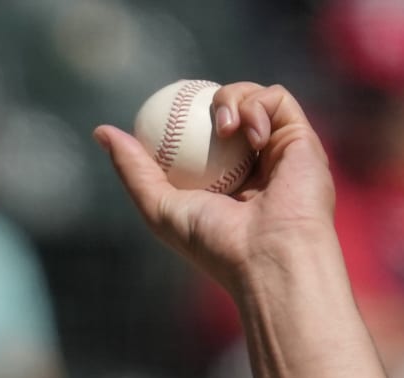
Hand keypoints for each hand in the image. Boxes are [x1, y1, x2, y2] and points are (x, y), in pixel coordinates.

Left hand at [93, 82, 336, 291]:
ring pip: (250, 96)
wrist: (269, 255)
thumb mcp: (158, 207)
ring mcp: (277, 149)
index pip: (197, 135)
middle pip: (225, 109)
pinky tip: (249, 135)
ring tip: (223, 127)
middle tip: (189, 107)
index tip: (161, 110)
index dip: (180, 115)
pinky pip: (276, 99)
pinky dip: (258, 106)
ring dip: (232, 98)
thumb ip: (133, 169)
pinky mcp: (301, 138)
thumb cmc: (214, 241)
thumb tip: (101, 131)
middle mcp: (250, 162)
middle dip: (206, 100)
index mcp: (221, 179)